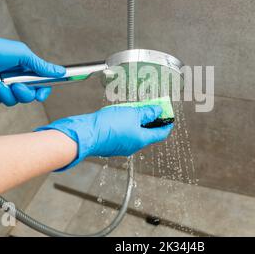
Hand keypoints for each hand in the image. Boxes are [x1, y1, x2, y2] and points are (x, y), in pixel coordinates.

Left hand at [0, 17, 64, 105]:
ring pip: (12, 100)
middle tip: (14, 86)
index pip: (41, 83)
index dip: (42, 91)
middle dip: (21, 93)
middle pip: (28, 95)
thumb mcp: (20, 54)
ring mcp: (2, 84)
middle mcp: (15, 76)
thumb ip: (40, 65)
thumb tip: (60, 71)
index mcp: (25, 66)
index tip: (39, 94)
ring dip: (4, 94)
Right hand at [36, 105, 173, 169]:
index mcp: (141, 140)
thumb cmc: (107, 126)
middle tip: (151, 107)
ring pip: (135, 132)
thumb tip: (158, 111)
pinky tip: (121, 115)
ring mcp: (121, 146)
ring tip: (134, 108)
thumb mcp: (132, 113)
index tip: (168, 115)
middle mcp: (133, 146)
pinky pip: (123, 133)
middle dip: (150, 119)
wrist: (86, 134)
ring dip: (137, 121)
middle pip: (148, 133)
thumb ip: (147, 112)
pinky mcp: (111, 144)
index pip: (161, 133)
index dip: (167, 123)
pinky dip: (127, 124)